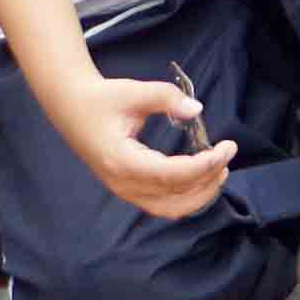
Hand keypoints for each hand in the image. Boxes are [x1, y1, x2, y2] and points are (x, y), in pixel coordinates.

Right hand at [45, 68, 236, 221]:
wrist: (71, 106)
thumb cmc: (101, 98)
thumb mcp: (133, 91)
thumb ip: (166, 98)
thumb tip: (196, 109)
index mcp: (122, 162)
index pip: (172, 175)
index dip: (204, 166)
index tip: (226, 148)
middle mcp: (123, 184)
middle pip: (175, 198)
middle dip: (208, 180)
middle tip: (227, 154)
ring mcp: (124, 190)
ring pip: (170, 207)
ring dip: (199, 193)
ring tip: (219, 169)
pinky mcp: (128, 188)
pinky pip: (162, 203)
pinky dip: (186, 195)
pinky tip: (200, 176)